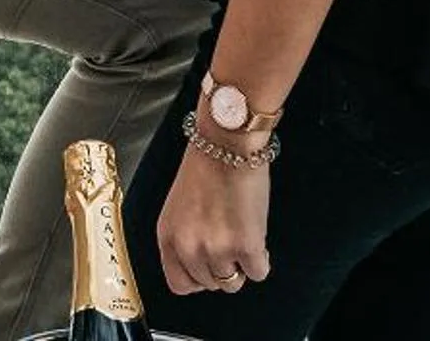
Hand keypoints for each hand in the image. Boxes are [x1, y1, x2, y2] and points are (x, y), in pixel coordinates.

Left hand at [155, 142, 271, 297]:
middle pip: (210, 284)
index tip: (209, 268)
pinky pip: (259, 273)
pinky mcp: (246, 246)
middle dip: (223, 267)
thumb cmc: (205, 167)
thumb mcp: (179, 208)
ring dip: (241, 264)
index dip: (198, 278)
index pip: (179, 284)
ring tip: (242, 237)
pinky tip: (256, 236)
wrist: (226, 145)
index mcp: (168, 236)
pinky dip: (262, 259)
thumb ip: (185, 238)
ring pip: (234, 283)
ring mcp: (217, 249)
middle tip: (230, 243)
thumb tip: (202, 264)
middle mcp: (189, 247)